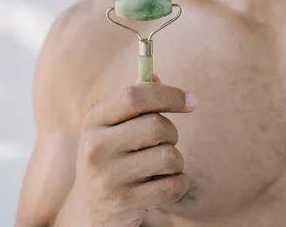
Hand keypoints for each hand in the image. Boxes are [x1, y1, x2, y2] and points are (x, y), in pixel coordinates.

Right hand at [62, 75, 196, 226]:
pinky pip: (174, 185)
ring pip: (169, 157)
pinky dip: (180, 183)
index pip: (134, 95)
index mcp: (94, 120)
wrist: (93, 208)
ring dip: (176, 161)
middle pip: (157, 126)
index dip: (168, 95)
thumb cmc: (113, 156)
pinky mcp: (125, 202)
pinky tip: (166, 185)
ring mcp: (108, 177)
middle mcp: (96, 147)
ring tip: (160, 168)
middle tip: (166, 142)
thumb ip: (136, 100)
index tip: (192, 101)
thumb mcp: (114, 126)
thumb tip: (157, 76)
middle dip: (172, 133)